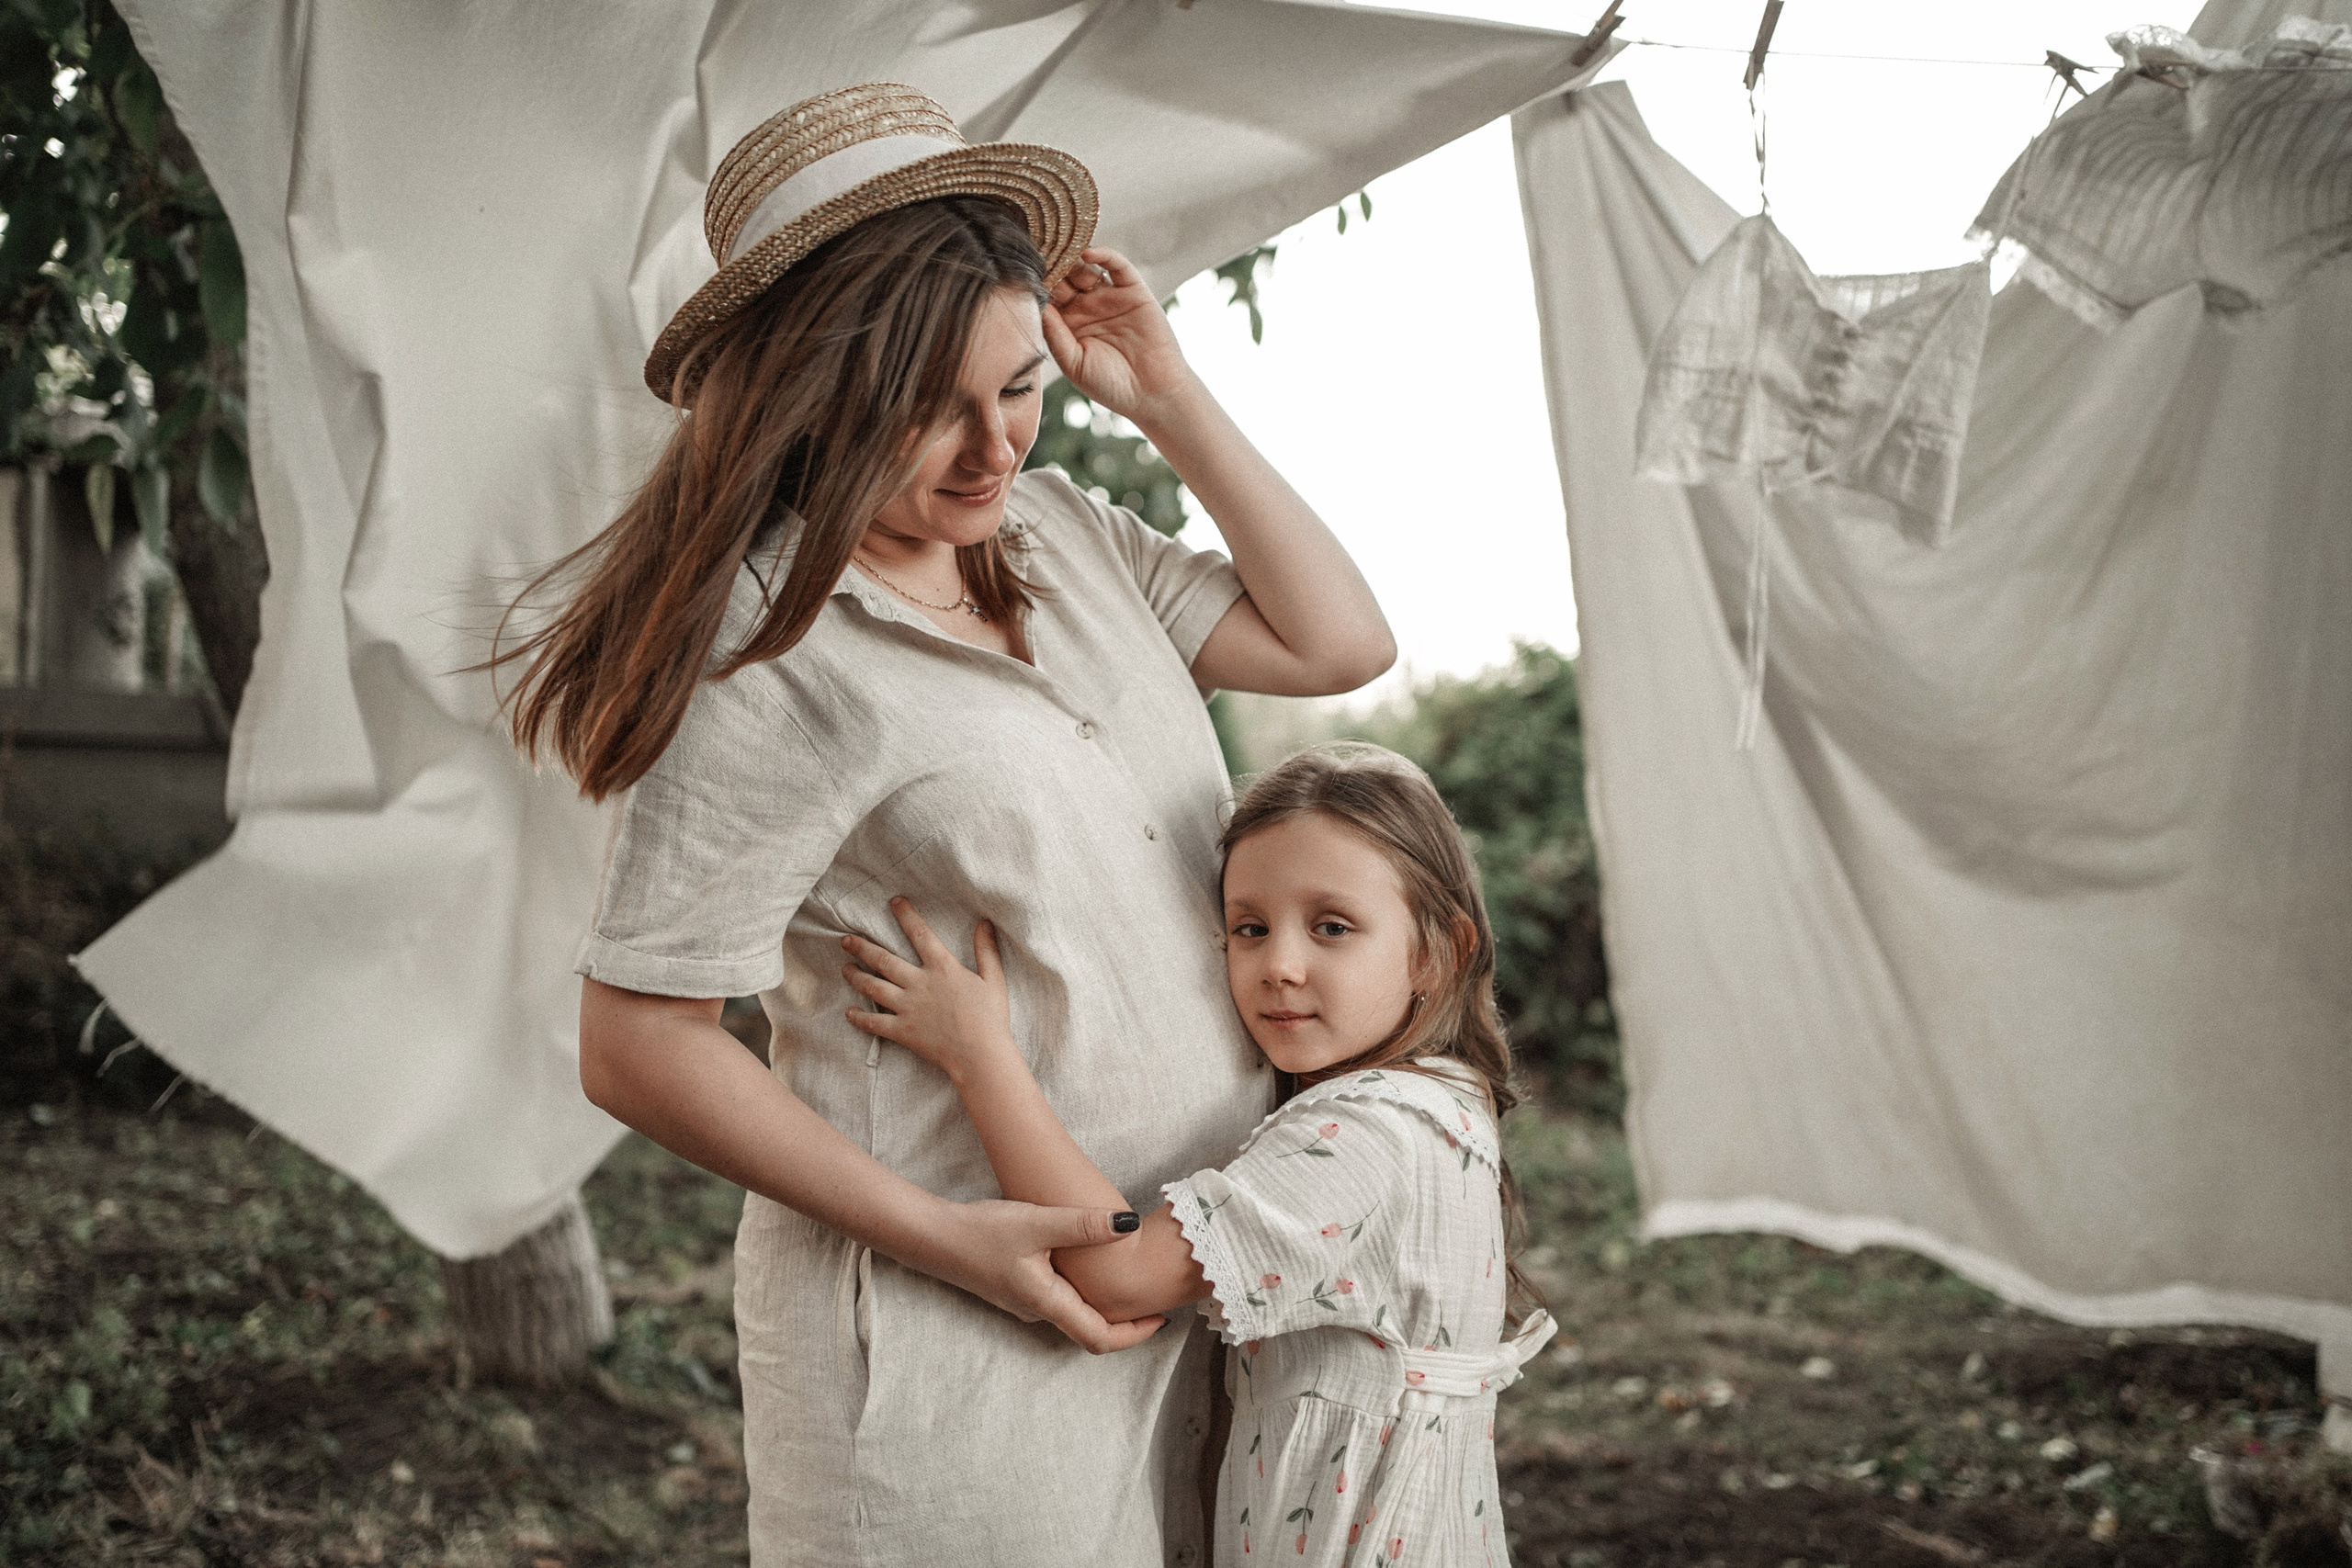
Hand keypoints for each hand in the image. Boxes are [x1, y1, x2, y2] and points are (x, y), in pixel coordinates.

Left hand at [842, 898, 1015, 1082]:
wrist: (980, 1055)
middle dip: (862, 947)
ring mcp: (907, 1008)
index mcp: (942, 968)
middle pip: (883, 960)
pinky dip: (859, 1017)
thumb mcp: (994, 980)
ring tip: (844, 968)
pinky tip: (849, 1012)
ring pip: (873, 987)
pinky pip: (874, 1023)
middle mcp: (919, 983)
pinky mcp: (902, 1031)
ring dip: (856, 976)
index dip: (906, 915)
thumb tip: (984, 923)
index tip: (894, 902)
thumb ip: (986, 950)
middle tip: (846, 940)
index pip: (920, 933)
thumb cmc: (991, 1018)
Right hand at [913, 1199, 1166, 1353]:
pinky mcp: (1018, 1289)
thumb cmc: (982, 1232)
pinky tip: (1091, 1269)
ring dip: (1106, 1308)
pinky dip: (1085, 1295)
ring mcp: (1027, 1302)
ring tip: (1131, 1285)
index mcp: (1048, 1303)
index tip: (1161, 1319)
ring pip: (1075, 1316)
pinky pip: (1060, 1301)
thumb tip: (1129, 1227)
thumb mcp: (1038, 1223)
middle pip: (1091, 1331)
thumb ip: (1083, 1225)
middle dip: (1127, 1324)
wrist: (933, 1238)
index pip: (1100, 1338)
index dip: (1135, 1335)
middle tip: (1155, 1302)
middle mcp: (1039, 1311)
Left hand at [1042, 246, 1196, 421]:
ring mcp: (1110, 297)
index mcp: (1069, 325)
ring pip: (1087, 268)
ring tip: (1059, 250)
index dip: (1037, 284)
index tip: (1021, 271)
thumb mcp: (1074, 363)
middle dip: (1052, 265)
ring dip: (1072, 258)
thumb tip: (1037, 305)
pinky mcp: (1133, 291)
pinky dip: (1103, 255)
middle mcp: (1087, 308)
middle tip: (1037, 251)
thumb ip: (1055, 334)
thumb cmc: (1110, 385)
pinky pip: (1117, 266)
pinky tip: (1088, 254)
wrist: (1152, 393)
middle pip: (1064, 277)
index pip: (1048, 296)